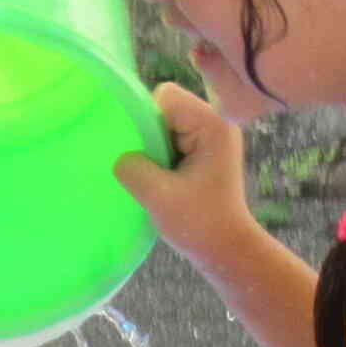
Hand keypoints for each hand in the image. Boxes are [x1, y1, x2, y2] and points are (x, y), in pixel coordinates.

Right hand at [113, 83, 261, 278]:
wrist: (225, 249)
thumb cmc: (199, 224)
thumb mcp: (158, 196)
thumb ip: (133, 167)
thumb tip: (120, 154)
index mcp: (212, 124)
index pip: (165, 96)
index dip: (147, 120)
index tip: (150, 155)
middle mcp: (215, 121)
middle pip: (164, 107)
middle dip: (150, 136)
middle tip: (155, 170)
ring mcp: (209, 135)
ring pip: (163, 125)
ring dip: (155, 149)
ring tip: (161, 178)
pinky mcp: (203, 149)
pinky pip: (169, 139)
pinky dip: (160, 157)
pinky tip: (165, 180)